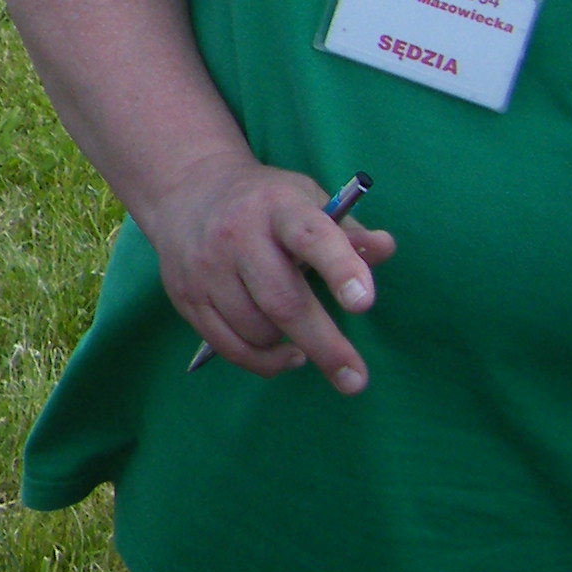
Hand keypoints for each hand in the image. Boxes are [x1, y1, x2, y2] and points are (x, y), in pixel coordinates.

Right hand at [140, 157, 395, 389]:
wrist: (185, 191)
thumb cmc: (264, 204)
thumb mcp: (308, 202)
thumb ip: (348, 231)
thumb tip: (385, 248)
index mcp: (278, 208)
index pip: (311, 237)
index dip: (339, 269)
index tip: (363, 303)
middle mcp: (237, 236)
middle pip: (282, 301)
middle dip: (324, 345)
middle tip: (354, 380)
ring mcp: (206, 268)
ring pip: (256, 330)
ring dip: (288, 348)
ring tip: (303, 344)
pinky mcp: (186, 296)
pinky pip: (229, 346)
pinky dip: (263, 361)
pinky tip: (284, 354)